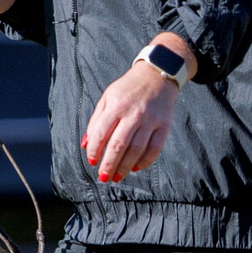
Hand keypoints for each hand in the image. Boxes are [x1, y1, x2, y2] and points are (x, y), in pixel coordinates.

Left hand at [82, 42, 188, 181]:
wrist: (157, 75)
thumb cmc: (128, 89)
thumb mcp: (107, 97)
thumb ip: (95, 121)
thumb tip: (86, 144)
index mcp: (116, 106)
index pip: (101, 133)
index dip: (95, 150)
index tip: (91, 161)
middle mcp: (133, 114)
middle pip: (119, 145)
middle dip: (109, 164)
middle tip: (102, 177)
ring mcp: (151, 120)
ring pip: (137, 150)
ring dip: (125, 167)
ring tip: (116, 177)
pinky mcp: (165, 126)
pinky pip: (155, 149)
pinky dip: (145, 161)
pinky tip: (136, 168)